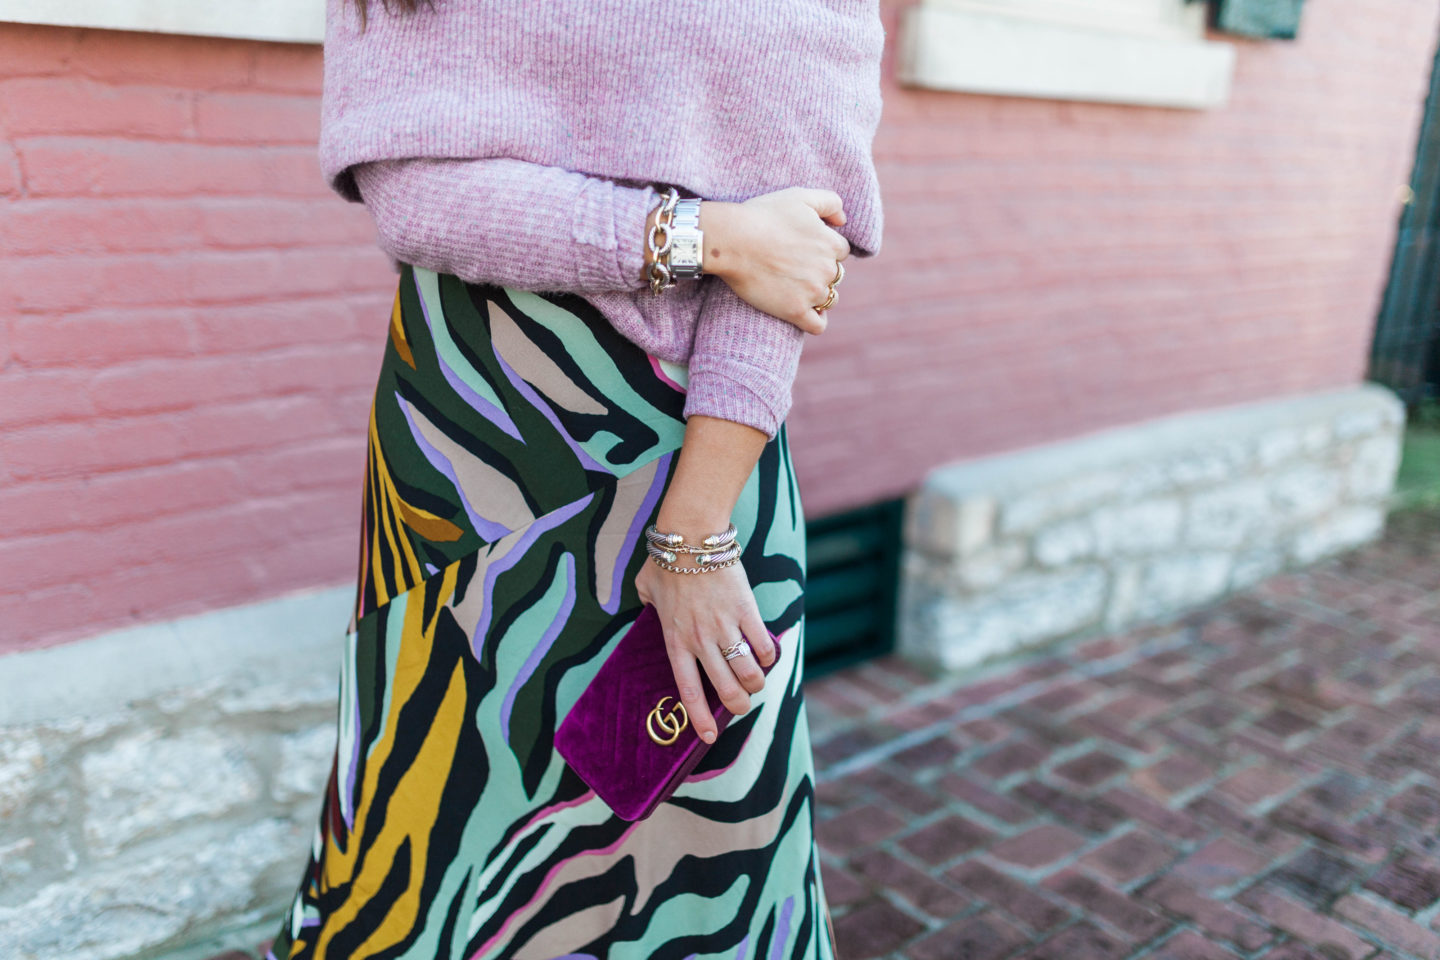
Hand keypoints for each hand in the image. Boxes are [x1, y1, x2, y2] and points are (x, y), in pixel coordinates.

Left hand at [634, 557, 776, 744]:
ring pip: (749, 673)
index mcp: (674, 641)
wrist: (691, 536)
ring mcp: (725, 627)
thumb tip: (649, 607)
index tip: (709, 736)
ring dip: (756, 684)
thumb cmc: (664, 561)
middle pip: (726, 689)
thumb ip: (647, 605)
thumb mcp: (645, 588)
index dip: (700, 718)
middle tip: (742, 705)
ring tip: (756, 682)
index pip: (689, 691)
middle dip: (738, 705)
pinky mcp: (746, 611)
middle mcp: (700, 640)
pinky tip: (767, 655)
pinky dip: (769, 656)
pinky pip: (765, 645)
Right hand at [699, 188, 850, 334]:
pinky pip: (818, 325)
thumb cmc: (762, 215)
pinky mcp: (795, 311)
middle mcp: (827, 269)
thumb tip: (843, 221)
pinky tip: (803, 312)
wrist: (733, 241)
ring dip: (816, 295)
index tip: (803, 249)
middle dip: (819, 272)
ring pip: (828, 299)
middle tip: (793, 266)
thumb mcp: (799, 196)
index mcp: (831, 243)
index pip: (840, 251)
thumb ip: (829, 201)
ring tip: (794, 287)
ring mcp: (812, 292)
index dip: (823, 249)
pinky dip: (815, 321)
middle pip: (835, 275)